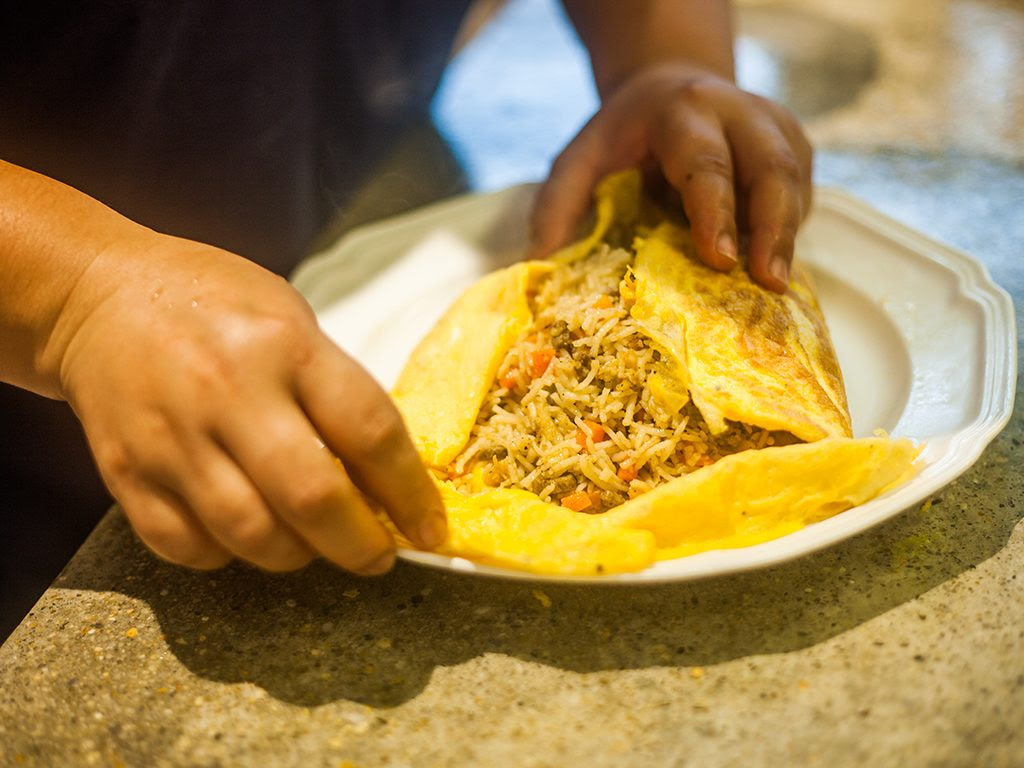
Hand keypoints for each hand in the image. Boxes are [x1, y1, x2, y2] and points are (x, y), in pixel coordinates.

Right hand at [55, 233, 445, 573]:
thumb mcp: (291, 319)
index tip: (432, 530)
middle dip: (360, 545)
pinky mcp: (125, 473)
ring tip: (315, 543)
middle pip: (312, 498)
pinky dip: (229, 556)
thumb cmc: (213, 302)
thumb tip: (386, 478)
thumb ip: (335, 390)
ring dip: (299, 556)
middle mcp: (228, 392)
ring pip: (252, 535)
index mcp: (284, 346)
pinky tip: (247, 534)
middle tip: (378, 554)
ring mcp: (171, 438)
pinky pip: (189, 547)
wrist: (97, 294)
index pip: (368, 433)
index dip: (410, 493)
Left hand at [529, 62, 812, 292]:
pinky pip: (802, 191)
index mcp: (683, 111)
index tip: (721, 258)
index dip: (716, 211)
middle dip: (774, 227)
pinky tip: (774, 264)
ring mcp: (773, 127)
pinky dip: (791, 230)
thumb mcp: (580, 157)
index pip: (706, 162)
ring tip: (775, 285)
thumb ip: (558, 204)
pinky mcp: (793, 147)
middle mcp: (737, 112)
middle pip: (772, 167)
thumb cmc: (622, 135)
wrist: (668, 87)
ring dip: (788, 234)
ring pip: (796, 180)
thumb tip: (540, 265)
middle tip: (769, 282)